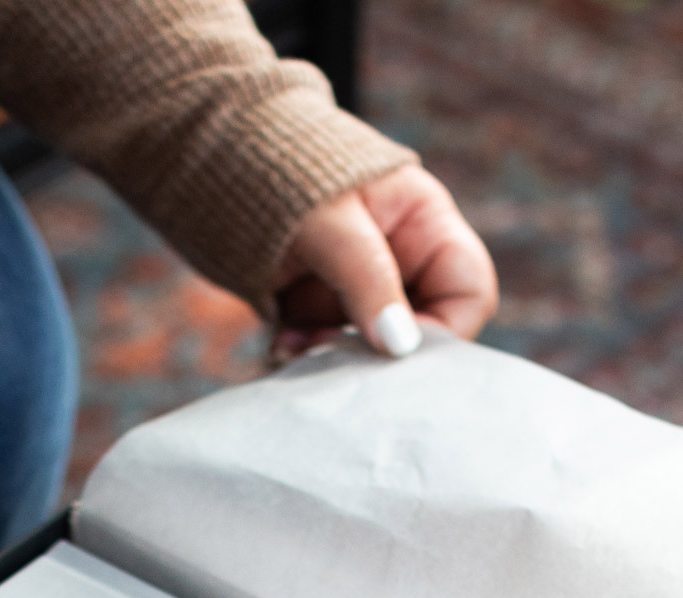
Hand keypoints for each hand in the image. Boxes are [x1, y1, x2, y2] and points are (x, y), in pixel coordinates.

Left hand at [272, 164, 499, 363]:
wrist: (213, 155)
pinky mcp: (320, 308)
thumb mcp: (329, 221)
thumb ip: (367, 278)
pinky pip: (327, 347)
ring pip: (370, 347)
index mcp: (424, 223)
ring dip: (336, 357)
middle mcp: (400, 259)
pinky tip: (281, 344)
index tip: (396, 354)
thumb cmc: (282, 167)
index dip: (446, 332)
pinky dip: (307, 352)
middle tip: (334, 354)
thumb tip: (400, 346)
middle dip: (379, 353)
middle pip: (420, 330)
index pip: (468, 291)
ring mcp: (359, 287)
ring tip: (296, 346)